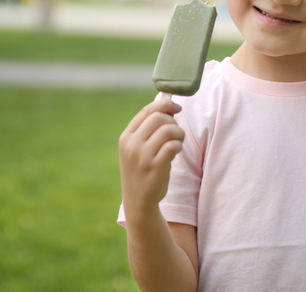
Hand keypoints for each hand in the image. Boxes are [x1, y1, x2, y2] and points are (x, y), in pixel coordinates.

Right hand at [119, 98, 184, 218]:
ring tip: (178, 142)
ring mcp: (142, 156)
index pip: (147, 110)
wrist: (138, 201)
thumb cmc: (143, 170)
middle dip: (173, 121)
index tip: (177, 108)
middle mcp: (132, 145)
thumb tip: (170, 107)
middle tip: (176, 133)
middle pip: (159, 117)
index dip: (165, 104)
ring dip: (179, 133)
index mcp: (126, 137)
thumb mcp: (137, 149)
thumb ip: (149, 129)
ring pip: (168, 130)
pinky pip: (172, 145)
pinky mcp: (155, 167)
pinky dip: (179, 145)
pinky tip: (176, 151)